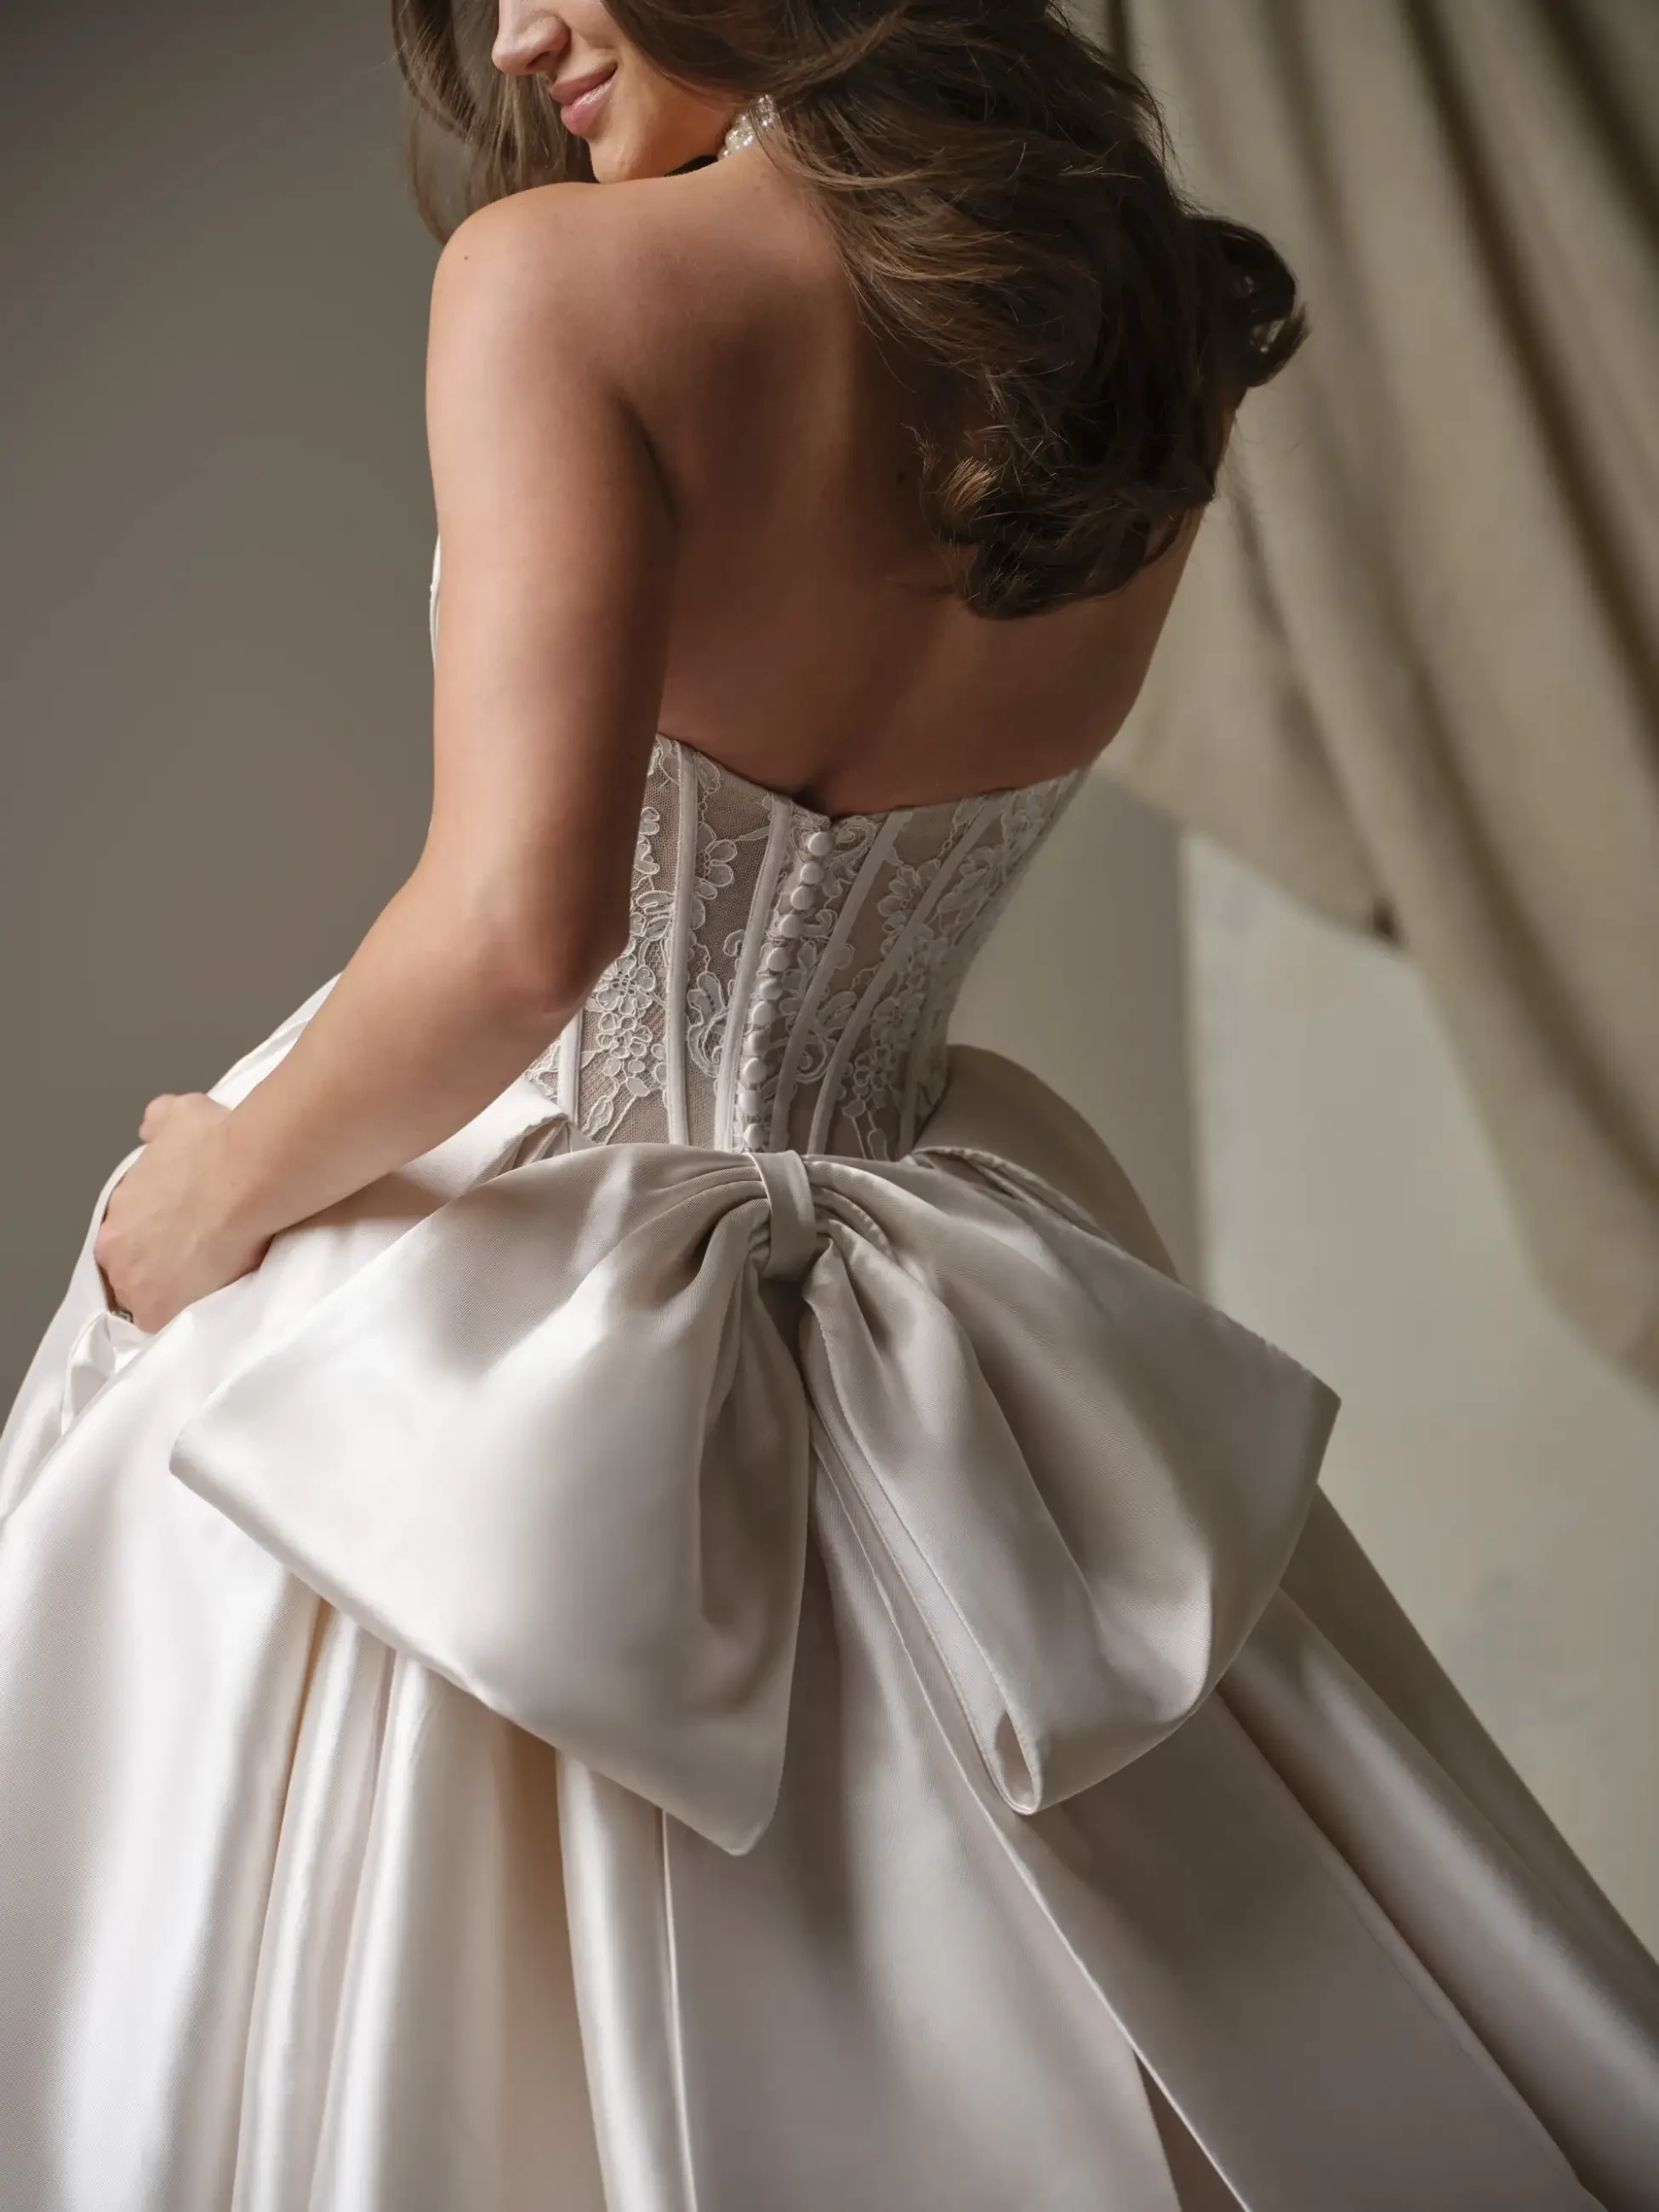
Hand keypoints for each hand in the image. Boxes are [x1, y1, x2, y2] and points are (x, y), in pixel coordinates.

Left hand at [94, 1093, 270, 1333]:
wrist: (246, 1177)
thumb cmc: (215, 1146)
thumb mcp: (178, 1115)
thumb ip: (158, 1123)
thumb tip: (151, 1127)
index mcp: (118, 1215)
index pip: (129, 1235)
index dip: (155, 1236)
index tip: (182, 1233)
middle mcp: (117, 1254)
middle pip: (135, 1271)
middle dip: (161, 1267)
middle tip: (199, 1260)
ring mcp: (137, 1289)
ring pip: (152, 1301)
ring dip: (174, 1295)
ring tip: (213, 1286)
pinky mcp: (162, 1314)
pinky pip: (171, 1327)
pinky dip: (190, 1318)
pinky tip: (215, 1308)